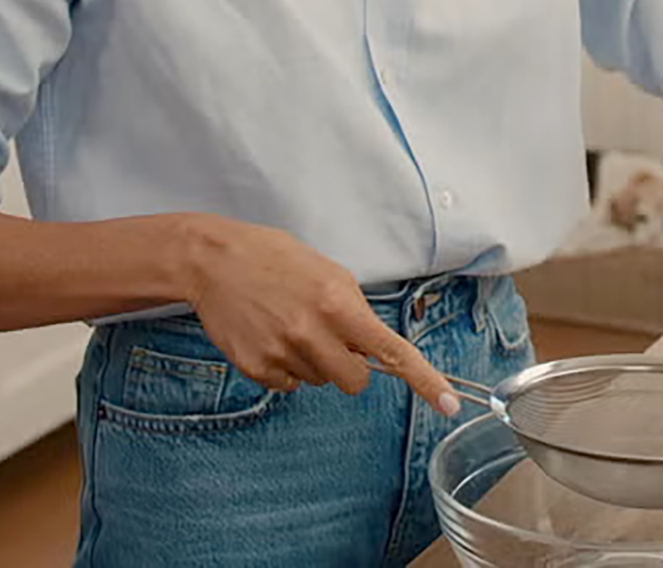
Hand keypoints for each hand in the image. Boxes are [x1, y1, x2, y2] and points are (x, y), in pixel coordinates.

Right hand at [178, 215, 458, 414]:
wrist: (213, 260)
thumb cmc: (275, 259)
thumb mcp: (327, 271)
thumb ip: (354, 309)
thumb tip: (371, 346)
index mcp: (338, 304)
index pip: (391, 351)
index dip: (425, 380)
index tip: (449, 404)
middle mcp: (312, 332)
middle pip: (356, 381)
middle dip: (351, 366)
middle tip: (331, 337)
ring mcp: (282, 353)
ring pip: (320, 381)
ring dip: (315, 361)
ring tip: (290, 324)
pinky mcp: (256, 367)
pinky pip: (289, 385)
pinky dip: (287, 367)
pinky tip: (271, 336)